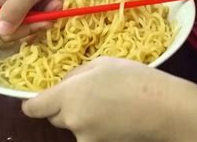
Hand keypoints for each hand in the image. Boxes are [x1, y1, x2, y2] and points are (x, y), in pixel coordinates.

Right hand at [0, 0, 61, 41]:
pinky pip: (31, 20)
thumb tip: (0, 33)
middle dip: (28, 26)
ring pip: (22, 28)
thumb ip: (13, 12)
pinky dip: (45, 12)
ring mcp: (7, 10)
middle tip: (48, 17)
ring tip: (56, 2)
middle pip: (3, 32)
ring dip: (42, 17)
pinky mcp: (20, 10)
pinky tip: (54, 0)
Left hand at [22, 57, 178, 141]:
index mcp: (68, 96)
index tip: (44, 97)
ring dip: (82, 116)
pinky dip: (96, 126)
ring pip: (74, 126)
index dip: (35, 102)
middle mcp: (72, 121)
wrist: (164, 108)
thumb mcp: (102, 63)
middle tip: (86, 93)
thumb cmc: (134, 78)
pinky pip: (89, 134)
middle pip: (54, 117)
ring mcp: (86, 138)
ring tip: (107, 103)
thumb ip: (75, 74)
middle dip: (63, 106)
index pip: (33, 108)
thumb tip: (64, 84)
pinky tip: (115, 116)